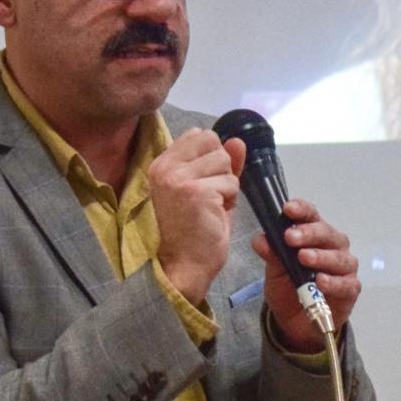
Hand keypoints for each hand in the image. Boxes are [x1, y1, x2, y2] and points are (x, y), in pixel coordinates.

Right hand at [150, 128, 245, 303]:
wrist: (182, 266)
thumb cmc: (192, 230)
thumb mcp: (206, 189)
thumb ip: (221, 164)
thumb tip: (238, 141)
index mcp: (162, 163)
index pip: (199, 134)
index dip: (213, 157)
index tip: (205, 182)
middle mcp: (166, 166)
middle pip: (214, 144)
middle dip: (222, 169)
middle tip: (210, 196)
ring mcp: (179, 177)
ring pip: (225, 162)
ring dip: (228, 186)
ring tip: (212, 206)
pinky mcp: (196, 190)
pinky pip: (232, 182)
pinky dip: (231, 199)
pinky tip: (215, 215)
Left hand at [252, 197, 359, 352]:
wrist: (295, 323)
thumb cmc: (288, 288)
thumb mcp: (274, 272)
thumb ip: (271, 255)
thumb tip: (260, 239)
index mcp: (314, 235)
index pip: (311, 216)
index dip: (302, 210)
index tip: (288, 209)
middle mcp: (333, 246)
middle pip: (326, 233)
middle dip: (309, 233)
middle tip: (290, 237)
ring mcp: (344, 268)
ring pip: (339, 257)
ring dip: (321, 256)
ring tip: (303, 258)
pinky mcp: (351, 289)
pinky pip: (346, 283)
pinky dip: (333, 282)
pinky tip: (320, 282)